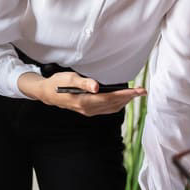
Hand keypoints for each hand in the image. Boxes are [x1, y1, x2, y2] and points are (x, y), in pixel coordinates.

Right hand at [17, 71, 145, 116]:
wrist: (48, 93)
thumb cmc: (58, 83)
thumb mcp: (69, 78)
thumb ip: (84, 82)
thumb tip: (96, 86)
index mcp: (85, 101)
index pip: (110, 98)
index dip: (126, 94)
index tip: (138, 91)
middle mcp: (88, 109)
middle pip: (114, 104)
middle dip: (129, 97)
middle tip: (142, 91)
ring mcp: (89, 111)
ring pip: (112, 108)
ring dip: (125, 101)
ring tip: (135, 94)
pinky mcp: (89, 110)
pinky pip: (107, 109)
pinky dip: (117, 103)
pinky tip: (122, 98)